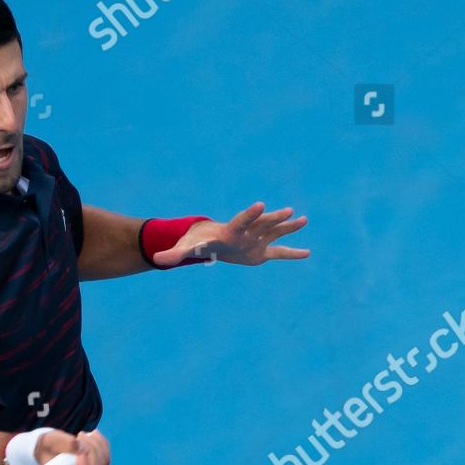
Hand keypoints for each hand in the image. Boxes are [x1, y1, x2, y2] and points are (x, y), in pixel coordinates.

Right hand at [36, 428, 110, 464]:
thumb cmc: (45, 450)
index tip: (79, 452)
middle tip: (79, 436)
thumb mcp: (47, 443)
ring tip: (82, 434)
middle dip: (90, 450)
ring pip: (103, 464)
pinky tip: (92, 435)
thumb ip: (60, 444)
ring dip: (96, 444)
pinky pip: (106, 459)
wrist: (50, 452)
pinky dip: (102, 444)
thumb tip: (78, 445)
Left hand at [152, 203, 309, 267]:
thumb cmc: (198, 242)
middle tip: (288, 210)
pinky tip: (307, 252)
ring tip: (303, 219)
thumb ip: (174, 253)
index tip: (260, 204)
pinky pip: (279, 253)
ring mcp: (256, 240)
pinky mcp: (261, 252)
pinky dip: (291, 254)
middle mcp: (247, 232)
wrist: (210, 240)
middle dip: (273, 218)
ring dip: (288, 227)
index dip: (250, 214)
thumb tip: (157, 260)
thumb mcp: (186, 248)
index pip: (241, 221)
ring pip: (274, 232)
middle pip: (262, 224)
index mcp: (231, 231)